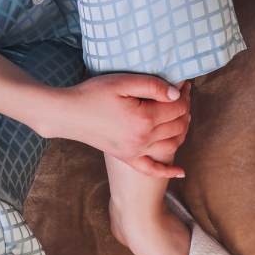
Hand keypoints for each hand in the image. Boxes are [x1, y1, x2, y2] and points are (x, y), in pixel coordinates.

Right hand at [48, 73, 191, 177]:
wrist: (69, 114)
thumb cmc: (94, 94)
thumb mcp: (123, 81)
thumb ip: (152, 85)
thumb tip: (176, 94)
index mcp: (144, 118)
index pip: (177, 108)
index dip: (184, 95)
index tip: (183, 86)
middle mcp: (143, 139)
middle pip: (177, 126)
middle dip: (185, 111)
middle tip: (183, 98)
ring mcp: (136, 152)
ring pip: (171, 145)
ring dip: (182, 133)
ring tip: (181, 118)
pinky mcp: (128, 158)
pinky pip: (152, 170)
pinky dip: (168, 171)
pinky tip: (181, 173)